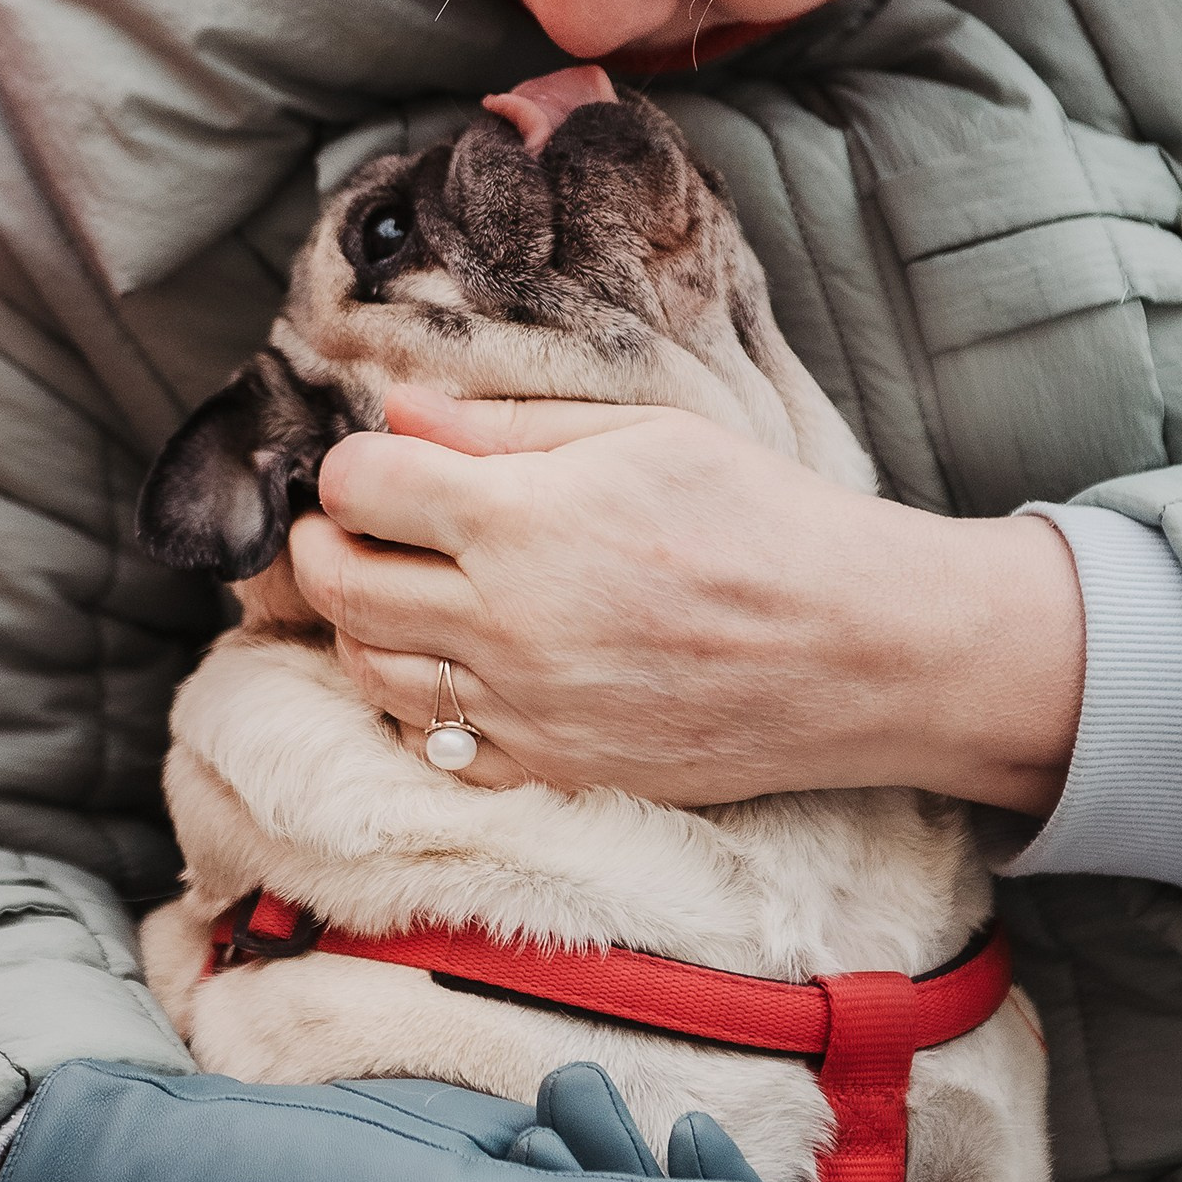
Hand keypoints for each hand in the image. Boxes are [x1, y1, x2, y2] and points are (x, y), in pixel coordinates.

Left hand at [290, 383, 1082, 814]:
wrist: (861, 648)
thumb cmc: (765, 521)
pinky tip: (446, 666)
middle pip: (339, 586)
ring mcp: (524, 708)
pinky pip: (432, 748)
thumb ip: (509, 427)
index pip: (360, 488)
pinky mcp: (553, 769)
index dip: (348, 466)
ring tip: (393, 590)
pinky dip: (414, 705)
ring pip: (370, 672)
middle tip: (344, 524)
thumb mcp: (645, 434)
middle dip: (320, 545)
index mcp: (523, 519)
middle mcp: (505, 622)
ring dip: (356, 626)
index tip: (367, 462)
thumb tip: (400, 412)